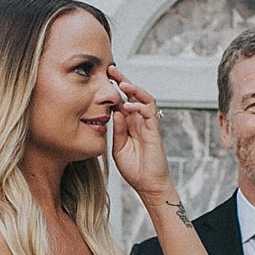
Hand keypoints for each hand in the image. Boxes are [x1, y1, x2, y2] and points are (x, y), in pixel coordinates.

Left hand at [107, 66, 173, 202]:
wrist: (148, 185)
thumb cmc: (134, 169)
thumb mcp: (118, 148)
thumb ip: (117, 130)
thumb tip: (114, 112)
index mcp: (128, 124)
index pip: (121, 101)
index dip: (113, 90)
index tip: (100, 79)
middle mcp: (138, 121)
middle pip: (133, 95)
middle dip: (123, 81)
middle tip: (111, 69)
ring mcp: (147, 124)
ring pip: (144, 99)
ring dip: (134, 89)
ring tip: (122, 84)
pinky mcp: (154, 131)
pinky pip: (149, 113)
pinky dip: (139, 107)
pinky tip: (129, 105)